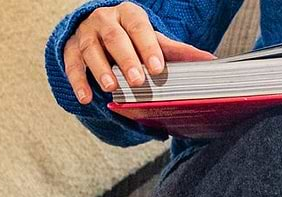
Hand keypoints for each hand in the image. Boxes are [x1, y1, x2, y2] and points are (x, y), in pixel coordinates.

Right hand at [62, 2, 216, 104]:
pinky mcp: (71, 48)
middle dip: (126, 60)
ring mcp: (85, 33)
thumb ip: (179, 51)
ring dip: (101, 70)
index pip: (139, 28)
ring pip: (90, 49)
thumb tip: (210, 61)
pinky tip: (86, 97)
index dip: (148, 47)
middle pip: (115, 38)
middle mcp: (105, 20)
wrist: (101, 28)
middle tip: (138, 81)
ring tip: (112, 88)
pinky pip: (72, 63)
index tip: (158, 68)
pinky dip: (78, 81)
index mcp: (129, 14)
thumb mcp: (155, 40)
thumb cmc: (133, 37)